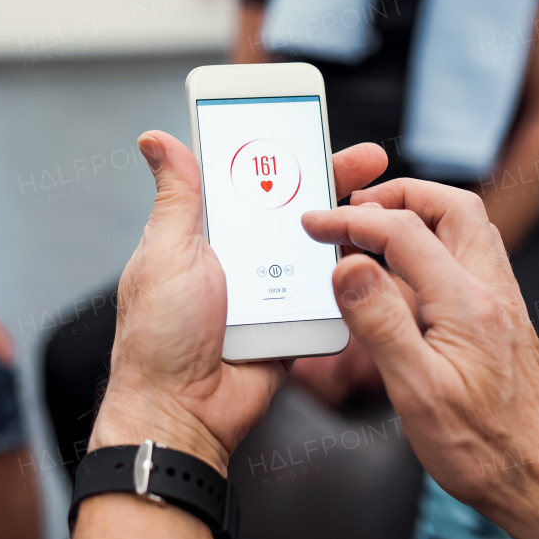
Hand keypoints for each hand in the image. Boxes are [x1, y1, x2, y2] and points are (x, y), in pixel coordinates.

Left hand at [91, 132, 388, 475]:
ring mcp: (268, 291)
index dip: (279, 152)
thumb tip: (156, 138)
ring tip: (382, 205)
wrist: (183, 413)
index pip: (248, 180)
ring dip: (346, 230)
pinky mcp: (292, 323)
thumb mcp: (166, 253)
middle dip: (330, 181)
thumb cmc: (160, 338)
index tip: (310, 126)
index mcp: (205, 233)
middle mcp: (239, 257)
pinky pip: (326, 296)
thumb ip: (178, 197)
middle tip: (369, 161)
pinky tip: (376, 257)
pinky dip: (347, 279)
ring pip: (315, 250)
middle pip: (293, 208)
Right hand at [301, 178, 538, 519]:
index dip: (352, 220)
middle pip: (452, 207)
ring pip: (467, 230)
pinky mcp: (500, 321)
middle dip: (400, 195)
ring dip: (421, 216)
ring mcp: (501, 305)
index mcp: (468, 303)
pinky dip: (433, 248)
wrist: (535, 482)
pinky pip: (468, 261)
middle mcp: (492, 293)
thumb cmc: (479, 449)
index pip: (404, 232)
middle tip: (354, 208)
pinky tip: (404, 278)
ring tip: (375, 232)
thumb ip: (381, 323)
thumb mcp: (416, 392)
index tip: (315, 224)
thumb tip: (348, 266)